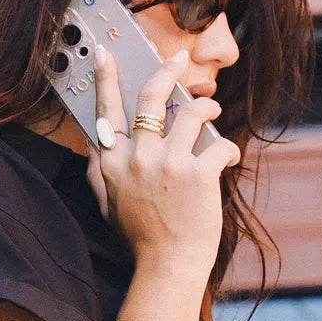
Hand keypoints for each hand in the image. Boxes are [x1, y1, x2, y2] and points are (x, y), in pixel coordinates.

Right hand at [85, 45, 238, 267]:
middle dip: (167, 70)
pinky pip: (219, 144)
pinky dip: (227, 148)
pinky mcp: (199, 174)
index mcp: (112, 164)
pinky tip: (227, 157)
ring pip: (191, 112)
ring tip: (212, 110)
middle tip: (180, 58)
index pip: (106, 112)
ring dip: (207, 106)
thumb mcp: (106, 204)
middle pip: (151, 98)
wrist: (168, 266)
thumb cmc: (139, 238)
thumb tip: (93, 143)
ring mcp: (169, 164)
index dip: (106, 79)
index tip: (106, 54)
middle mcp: (138, 159)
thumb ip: (98, 171)